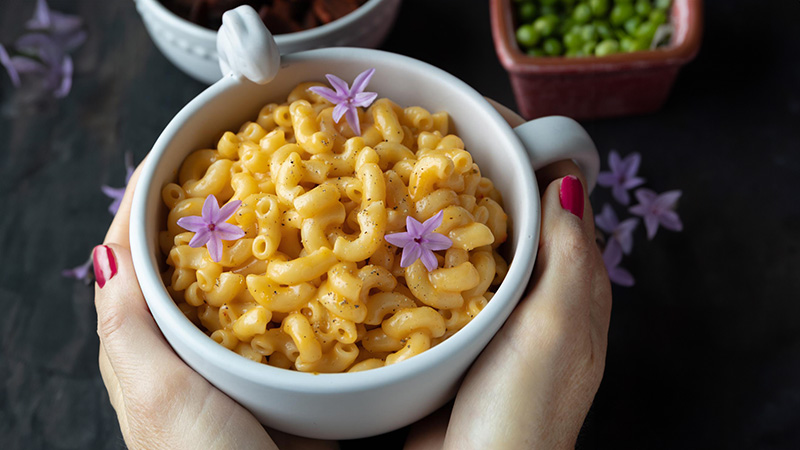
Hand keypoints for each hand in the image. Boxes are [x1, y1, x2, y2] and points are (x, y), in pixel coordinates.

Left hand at [94, 163, 334, 449]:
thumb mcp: (157, 397)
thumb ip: (130, 330)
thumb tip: (106, 253)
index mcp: (147, 350)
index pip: (135, 261)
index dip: (146, 207)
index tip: (171, 157)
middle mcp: (187, 351)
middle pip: (188, 265)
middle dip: (208, 215)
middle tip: (242, 169)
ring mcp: (234, 362)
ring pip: (239, 285)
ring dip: (257, 243)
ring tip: (284, 201)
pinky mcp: (276, 376)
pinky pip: (282, 315)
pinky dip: (296, 282)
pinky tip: (320, 264)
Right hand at [405, 161, 612, 448]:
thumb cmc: (525, 407)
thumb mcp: (555, 327)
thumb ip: (567, 255)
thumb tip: (569, 175)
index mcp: (572, 282)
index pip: (558, 193)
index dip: (526, 147)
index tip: (477, 115)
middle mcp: (535, 290)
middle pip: (512, 211)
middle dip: (476, 169)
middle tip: (424, 135)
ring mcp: (492, 310)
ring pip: (472, 240)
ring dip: (443, 205)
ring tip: (400, 170)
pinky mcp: (454, 329)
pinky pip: (439, 275)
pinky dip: (420, 246)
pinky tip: (390, 233)